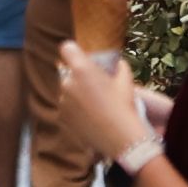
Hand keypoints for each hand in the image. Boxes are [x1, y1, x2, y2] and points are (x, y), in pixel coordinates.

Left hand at [54, 38, 147, 157]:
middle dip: (78, 77)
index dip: (73, 52)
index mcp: (81, 69)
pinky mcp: (61, 116)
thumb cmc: (124, 106)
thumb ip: (119, 66)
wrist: (120, 138)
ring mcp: (62, 100)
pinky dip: (74, 109)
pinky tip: (89, 116)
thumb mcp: (126, 80)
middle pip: (67, 72)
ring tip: (94, 105)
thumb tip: (117, 63)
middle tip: (94, 87)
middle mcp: (67, 82)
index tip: (80, 58)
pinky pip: (66, 106)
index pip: (66, 48)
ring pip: (66, 90)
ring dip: (75, 93)